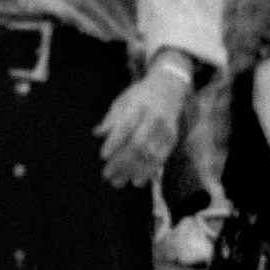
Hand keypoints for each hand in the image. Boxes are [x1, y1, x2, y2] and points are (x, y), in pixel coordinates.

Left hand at [96, 61, 189, 190]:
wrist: (169, 87)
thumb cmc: (140, 95)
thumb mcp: (123, 100)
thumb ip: (111, 118)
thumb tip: (97, 134)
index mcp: (138, 106)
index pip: (126, 126)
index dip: (114, 143)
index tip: (103, 156)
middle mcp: (154, 118)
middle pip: (138, 145)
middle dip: (121, 162)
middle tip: (107, 175)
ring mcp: (165, 130)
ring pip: (149, 155)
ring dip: (132, 171)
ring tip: (117, 183)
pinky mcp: (172, 139)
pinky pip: (160, 160)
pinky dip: (148, 172)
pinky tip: (136, 182)